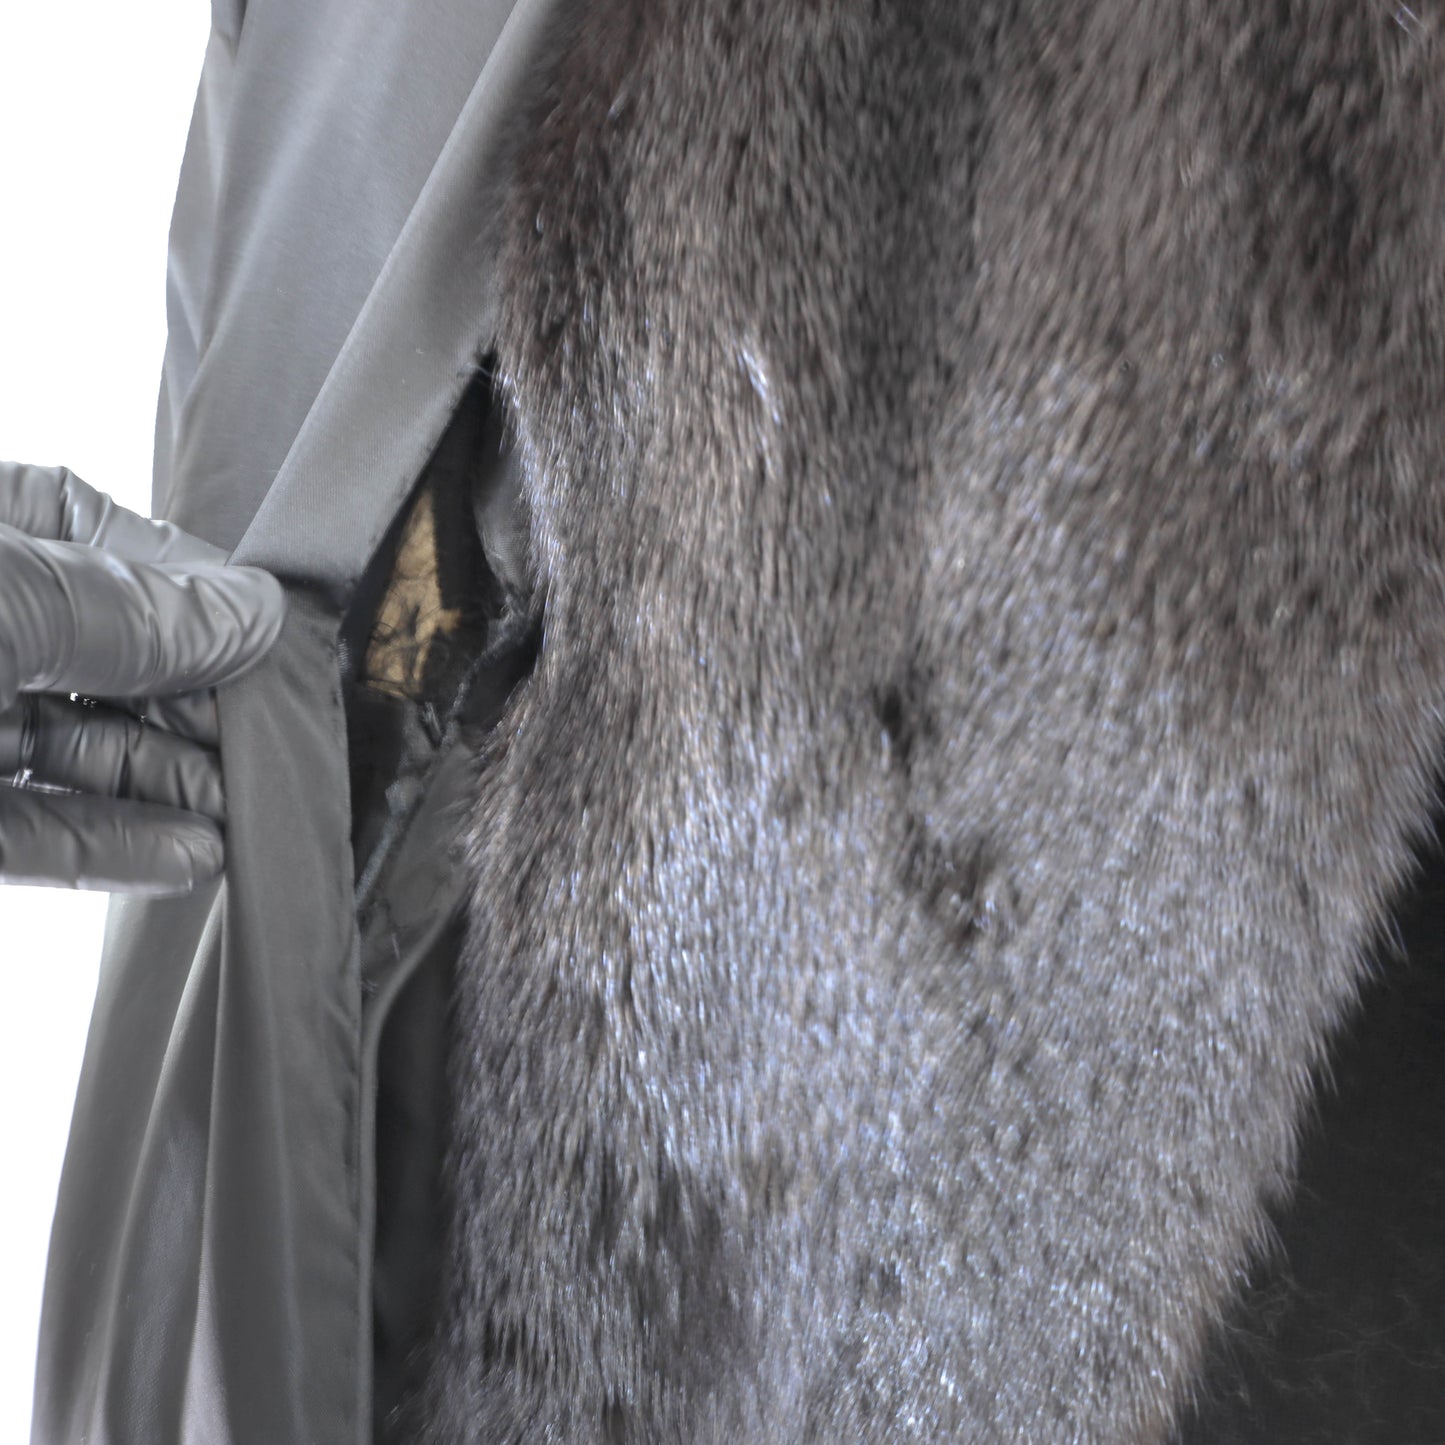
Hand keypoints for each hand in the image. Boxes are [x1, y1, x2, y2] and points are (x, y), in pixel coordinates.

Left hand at [0, 462, 284, 893]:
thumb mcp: (6, 596)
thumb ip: (133, 612)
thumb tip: (253, 613)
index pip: (98, 540)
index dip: (191, 588)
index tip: (268, 636)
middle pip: (104, 657)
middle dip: (193, 702)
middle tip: (271, 740)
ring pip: (76, 751)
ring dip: (170, 784)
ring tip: (247, 809)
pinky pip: (31, 832)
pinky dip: (111, 848)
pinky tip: (189, 857)